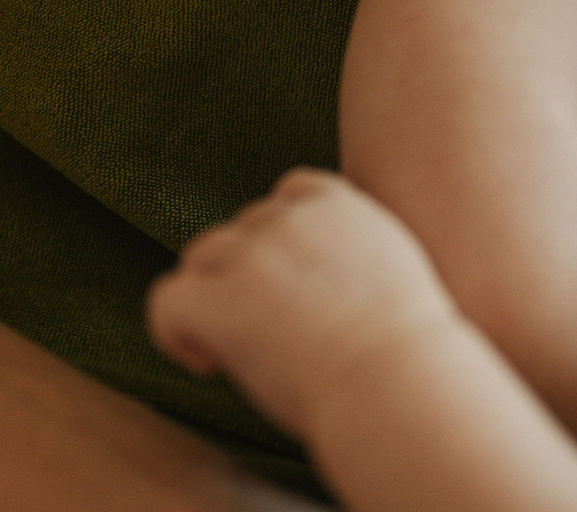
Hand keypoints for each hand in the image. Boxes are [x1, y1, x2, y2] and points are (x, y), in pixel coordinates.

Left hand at [148, 170, 466, 444]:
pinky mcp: (220, 300)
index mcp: (340, 205)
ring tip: (235, 349)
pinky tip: (206, 364)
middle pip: (243, 229)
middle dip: (249, 273)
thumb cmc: (409, 356)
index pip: (291, 193)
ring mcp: (251, 255)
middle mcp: (290, 218)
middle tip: (273, 333)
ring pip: (202, 257)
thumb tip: (308, 288)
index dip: (281, 238)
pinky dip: (175, 331)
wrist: (399, 384)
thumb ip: (349, 259)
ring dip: (213, 294)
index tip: (291, 287)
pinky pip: (167, 300)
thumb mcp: (393, 274)